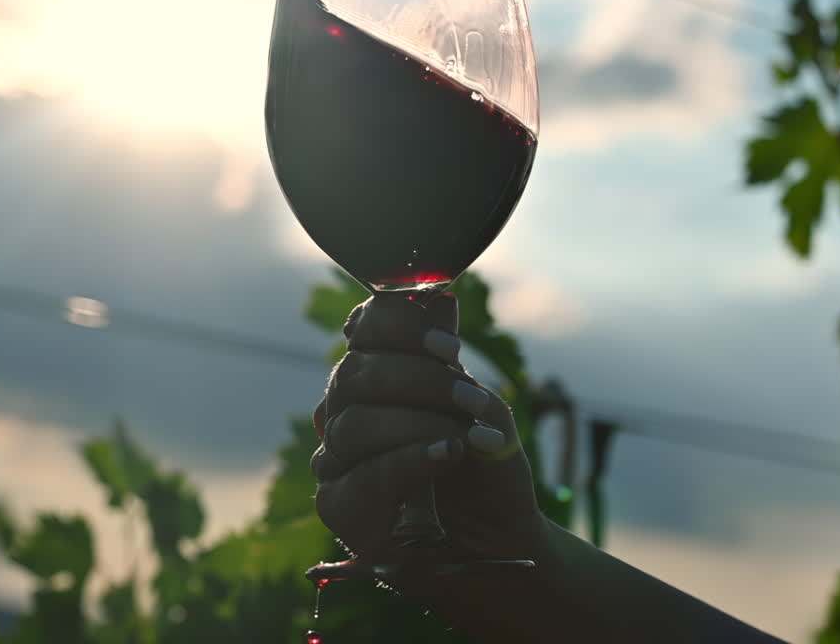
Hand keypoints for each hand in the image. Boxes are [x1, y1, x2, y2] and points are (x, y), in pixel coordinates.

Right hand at [310, 292, 545, 569]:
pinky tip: (445, 456)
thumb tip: (440, 297)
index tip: (449, 346)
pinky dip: (408, 461)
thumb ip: (454, 366)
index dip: (397, 327)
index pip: (364, 331)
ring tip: (467, 437)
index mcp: (379, 377)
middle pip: (354, 375)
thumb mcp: (484, 411)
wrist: (503, 541)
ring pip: (353, 425)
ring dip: (418, 423)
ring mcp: (336, 459)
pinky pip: (362, 476)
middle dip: (418, 380)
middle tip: (469, 399)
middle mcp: (347, 411)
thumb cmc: (487, 471)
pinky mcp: (338, 507)